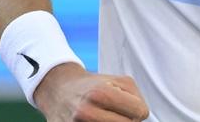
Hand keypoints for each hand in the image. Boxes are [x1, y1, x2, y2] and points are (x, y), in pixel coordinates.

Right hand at [34, 63, 149, 121]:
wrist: (60, 90)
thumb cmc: (93, 86)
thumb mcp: (119, 81)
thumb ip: (135, 98)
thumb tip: (140, 117)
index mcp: (101, 93)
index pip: (139, 112)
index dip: (138, 110)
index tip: (130, 107)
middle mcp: (86, 111)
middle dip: (127, 120)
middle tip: (116, 113)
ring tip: (106, 117)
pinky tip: (97, 120)